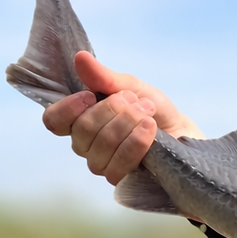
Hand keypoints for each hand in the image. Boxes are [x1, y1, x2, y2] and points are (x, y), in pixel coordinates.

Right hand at [42, 52, 202, 185]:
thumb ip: (105, 77)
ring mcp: (101, 164)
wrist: (182, 132)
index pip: (54, 120)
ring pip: (100, 147)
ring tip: (147, 112)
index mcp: (81, 119)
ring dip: (127, 124)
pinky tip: (149, 129)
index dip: (68, 108)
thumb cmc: (153, 110)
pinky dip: (135, 142)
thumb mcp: (132, 86)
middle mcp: (86, 145)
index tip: (90, 95)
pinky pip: (117, 164)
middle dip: (112, 110)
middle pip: (82, 130)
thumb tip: (81, 58)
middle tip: (135, 101)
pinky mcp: (119, 179)